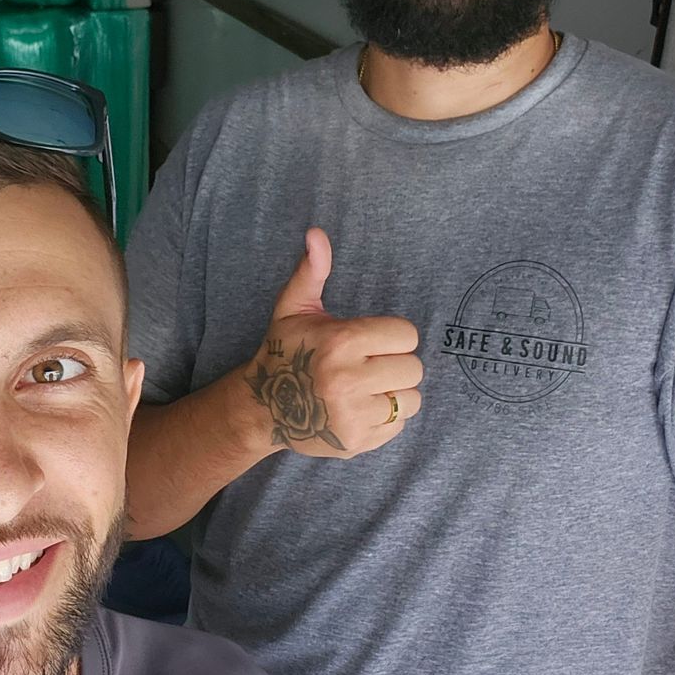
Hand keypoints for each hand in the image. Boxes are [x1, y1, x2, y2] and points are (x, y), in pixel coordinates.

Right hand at [243, 228, 423, 457]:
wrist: (261, 408)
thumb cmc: (284, 351)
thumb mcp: (294, 308)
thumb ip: (312, 270)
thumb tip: (316, 233)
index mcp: (341, 342)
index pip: (406, 335)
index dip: (392, 336)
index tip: (372, 341)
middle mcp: (348, 380)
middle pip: (413, 368)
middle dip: (395, 364)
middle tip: (370, 365)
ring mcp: (352, 415)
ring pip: (410, 399)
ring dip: (394, 392)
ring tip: (368, 387)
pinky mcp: (356, 442)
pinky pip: (398, 425)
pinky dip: (386, 417)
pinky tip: (362, 407)